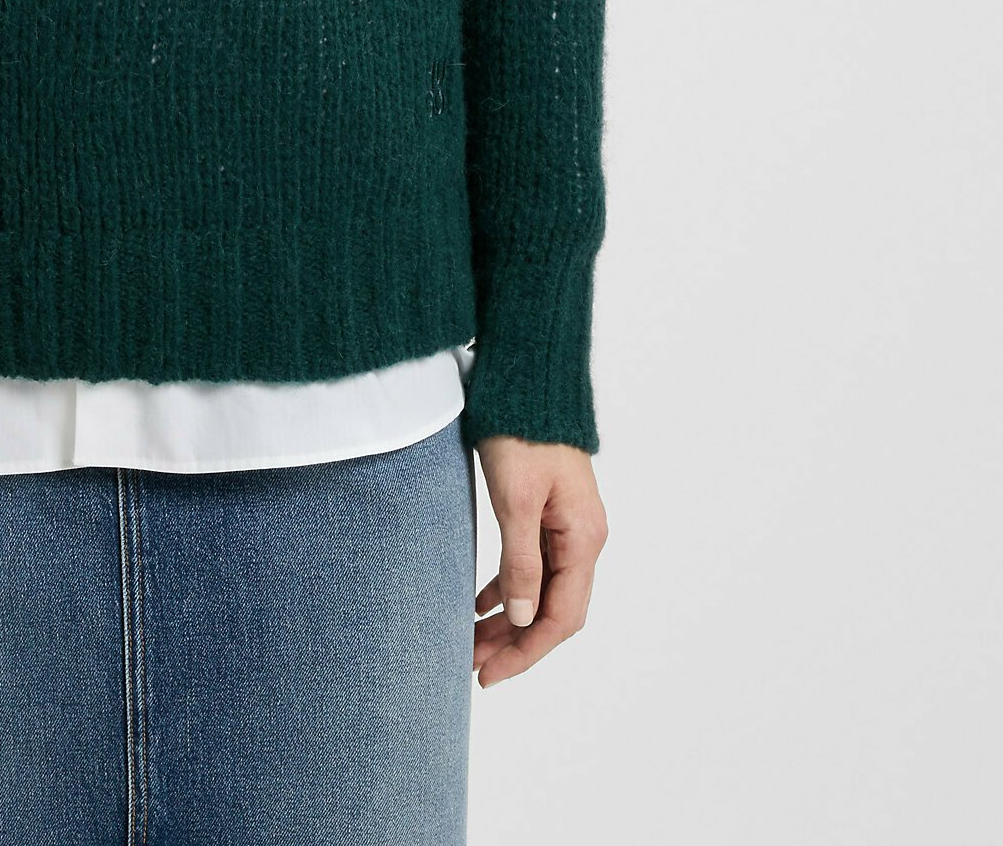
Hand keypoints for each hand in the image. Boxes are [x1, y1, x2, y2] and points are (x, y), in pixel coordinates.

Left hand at [470, 436, 606, 686]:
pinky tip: (480, 601)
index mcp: (583, 539)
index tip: (489, 674)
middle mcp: (582, 537)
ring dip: (508, 618)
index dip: (525, 652)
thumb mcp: (515, 499)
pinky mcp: (548, 512)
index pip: (560, 618)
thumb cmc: (521, 432)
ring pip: (540, 589)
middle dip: (513, 641)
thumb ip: (520, 562)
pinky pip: (533, 564)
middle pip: (552, 609)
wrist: (526, 379)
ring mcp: (567, 525)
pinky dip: (508, 586)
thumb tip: (521, 619)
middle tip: (471, 663)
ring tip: (469, 640)